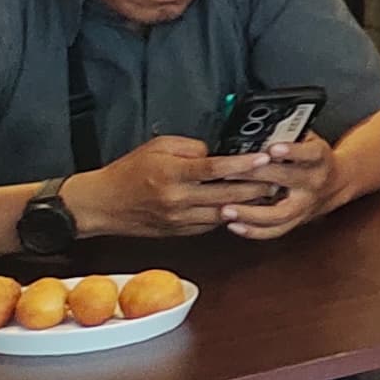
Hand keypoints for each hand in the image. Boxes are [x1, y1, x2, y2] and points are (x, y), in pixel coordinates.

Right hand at [63, 134, 288, 242]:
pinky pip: (210, 225)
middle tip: (278, 175)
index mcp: (172, 174)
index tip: (264, 156)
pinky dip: (228, 216)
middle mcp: (177, 199)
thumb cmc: (128, 172)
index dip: (243, 163)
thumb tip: (216, 154)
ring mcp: (179, 219)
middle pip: (227, 194)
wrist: (101, 205)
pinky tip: (242, 207)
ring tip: (268, 192)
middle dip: (256, 186)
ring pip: (223, 213)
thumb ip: (190, 148)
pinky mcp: (179, 232)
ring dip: (248, 204)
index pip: (216, 168)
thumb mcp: (157, 147)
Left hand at [218, 129, 348, 240]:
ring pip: (279, 214)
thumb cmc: (316, 158)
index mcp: (319, 158)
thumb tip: (259, 129)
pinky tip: (234, 224)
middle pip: (286, 181)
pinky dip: (253, 230)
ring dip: (251, 214)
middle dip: (256, 176)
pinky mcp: (297, 221)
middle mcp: (314, 183)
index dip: (292, 151)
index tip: (273, 149)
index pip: (309, 153)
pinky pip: (275, 231)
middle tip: (229, 173)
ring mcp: (305, 205)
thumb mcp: (309, 139)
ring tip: (226, 209)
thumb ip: (288, 134)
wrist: (337, 183)